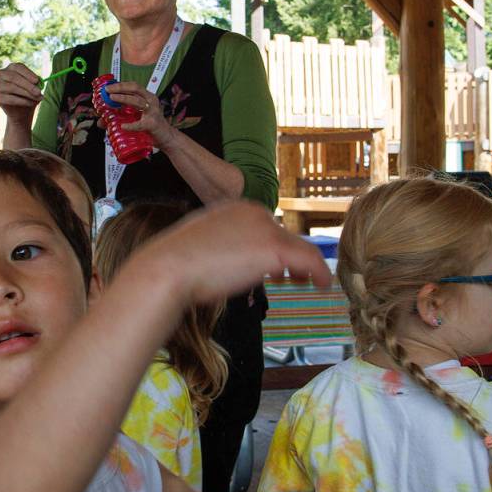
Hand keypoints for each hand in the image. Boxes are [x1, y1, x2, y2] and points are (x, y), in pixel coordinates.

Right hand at [0, 63, 42, 129]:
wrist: (22, 110)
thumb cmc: (29, 94)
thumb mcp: (35, 88)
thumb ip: (36, 84)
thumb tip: (38, 83)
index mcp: (11, 68)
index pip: (18, 67)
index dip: (28, 74)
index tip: (37, 81)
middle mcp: (1, 74)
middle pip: (13, 77)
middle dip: (27, 85)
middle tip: (38, 92)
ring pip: (11, 87)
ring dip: (26, 93)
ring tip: (37, 99)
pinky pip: (9, 99)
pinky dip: (22, 101)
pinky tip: (30, 103)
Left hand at [102, 81, 173, 149]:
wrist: (166, 138)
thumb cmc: (150, 127)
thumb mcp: (135, 119)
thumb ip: (118, 118)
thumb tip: (100, 122)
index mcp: (147, 97)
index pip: (133, 86)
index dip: (120, 85)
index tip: (107, 87)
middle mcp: (151, 101)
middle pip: (135, 88)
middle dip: (120, 88)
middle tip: (108, 90)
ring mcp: (153, 112)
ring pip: (137, 101)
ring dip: (124, 98)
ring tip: (112, 99)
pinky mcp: (153, 124)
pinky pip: (140, 124)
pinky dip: (131, 125)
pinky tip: (123, 126)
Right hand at [136, 200, 331, 306]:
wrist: (168, 268)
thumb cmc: (175, 264)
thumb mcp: (200, 245)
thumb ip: (222, 246)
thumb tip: (234, 261)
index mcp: (235, 207)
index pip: (265, 226)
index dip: (272, 248)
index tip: (277, 268)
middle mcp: (253, 211)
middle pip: (283, 235)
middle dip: (288, 258)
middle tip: (293, 278)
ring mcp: (266, 228)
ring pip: (298, 247)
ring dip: (304, 265)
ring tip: (307, 281)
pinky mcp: (275, 247)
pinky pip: (308, 259)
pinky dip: (319, 272)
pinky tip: (323, 283)